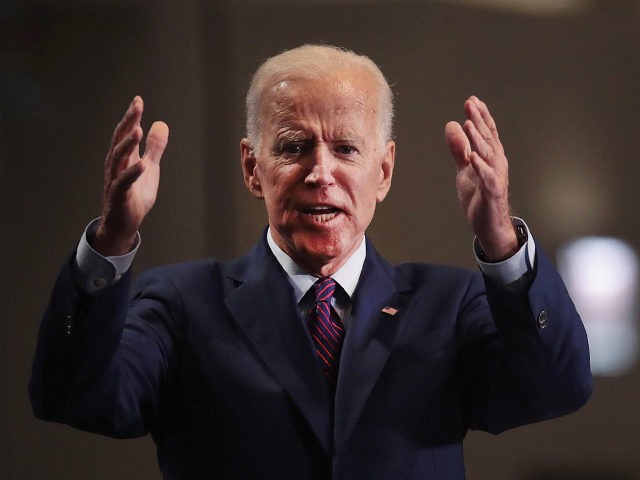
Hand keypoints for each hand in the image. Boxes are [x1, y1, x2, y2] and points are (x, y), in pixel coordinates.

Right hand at [93, 96, 168, 255]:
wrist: (123, 224)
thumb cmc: (134, 196)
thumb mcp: (149, 169)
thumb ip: (154, 148)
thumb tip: (161, 124)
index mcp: (124, 158)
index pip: (125, 133)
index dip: (131, 117)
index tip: (138, 100)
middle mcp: (116, 166)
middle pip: (120, 140)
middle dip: (128, 123)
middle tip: (136, 107)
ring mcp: (115, 180)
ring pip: (118, 159)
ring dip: (127, 144)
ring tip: (137, 130)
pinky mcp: (118, 197)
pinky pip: (123, 183)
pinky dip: (132, 173)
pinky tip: (142, 164)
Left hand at [445, 96, 516, 260]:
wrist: (489, 224)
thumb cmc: (479, 196)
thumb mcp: (464, 169)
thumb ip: (459, 149)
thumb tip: (452, 125)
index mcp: (491, 157)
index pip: (486, 132)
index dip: (480, 116)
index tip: (471, 100)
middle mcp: (497, 163)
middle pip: (487, 138)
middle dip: (479, 120)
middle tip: (470, 104)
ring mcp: (495, 177)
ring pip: (487, 154)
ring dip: (478, 139)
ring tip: (469, 124)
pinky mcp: (492, 192)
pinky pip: (487, 177)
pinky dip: (480, 167)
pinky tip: (472, 157)